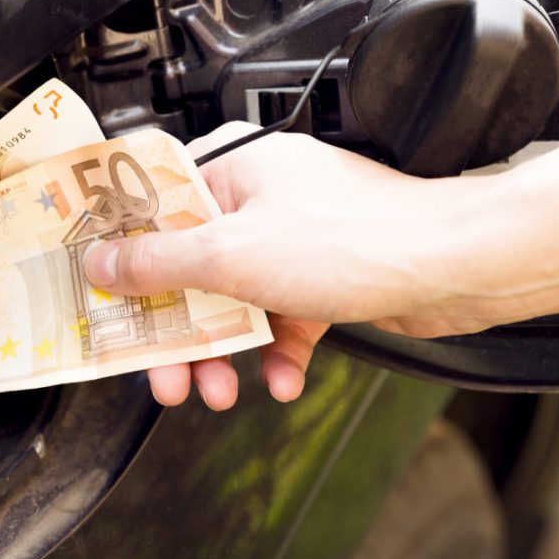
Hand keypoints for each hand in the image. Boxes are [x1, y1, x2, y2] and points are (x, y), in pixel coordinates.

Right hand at [84, 123, 468, 407]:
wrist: (458, 269)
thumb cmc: (362, 239)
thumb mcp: (232, 256)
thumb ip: (159, 262)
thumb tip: (103, 263)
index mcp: (232, 167)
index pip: (152, 205)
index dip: (122, 254)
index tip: (100, 293)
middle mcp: (259, 198)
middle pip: (188, 267)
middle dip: (176, 330)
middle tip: (162, 371)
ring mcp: (291, 239)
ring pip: (232, 301)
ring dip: (222, 352)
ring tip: (219, 391)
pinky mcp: (322, 277)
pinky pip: (279, 319)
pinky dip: (275, 354)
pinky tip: (282, 380)